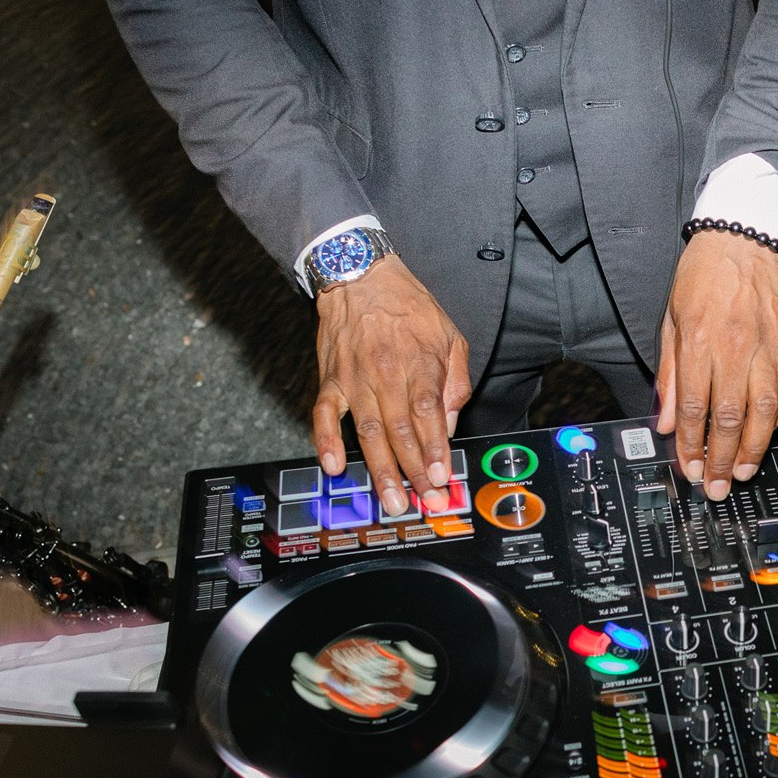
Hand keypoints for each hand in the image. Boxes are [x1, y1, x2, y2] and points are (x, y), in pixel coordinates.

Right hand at [311, 255, 471, 516]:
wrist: (359, 275)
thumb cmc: (407, 306)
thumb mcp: (449, 335)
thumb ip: (455, 380)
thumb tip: (450, 421)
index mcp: (419, 364)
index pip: (429, 416)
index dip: (435, 450)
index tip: (441, 478)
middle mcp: (386, 374)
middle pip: (401, 432)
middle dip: (413, 472)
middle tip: (423, 502)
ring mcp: (354, 379)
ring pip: (367, 431)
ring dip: (379, 469)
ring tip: (390, 500)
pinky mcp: (329, 380)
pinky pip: (323, 415)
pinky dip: (325, 441)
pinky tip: (332, 466)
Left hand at [655, 231, 777, 499]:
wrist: (743, 237)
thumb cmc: (703, 275)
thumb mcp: (672, 320)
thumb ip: (669, 374)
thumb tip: (666, 421)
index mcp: (700, 341)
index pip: (695, 408)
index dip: (690, 446)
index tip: (687, 468)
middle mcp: (736, 347)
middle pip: (729, 418)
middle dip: (719, 459)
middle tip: (715, 485)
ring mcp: (768, 348)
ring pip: (764, 412)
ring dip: (753, 448)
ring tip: (741, 471)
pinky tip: (772, 431)